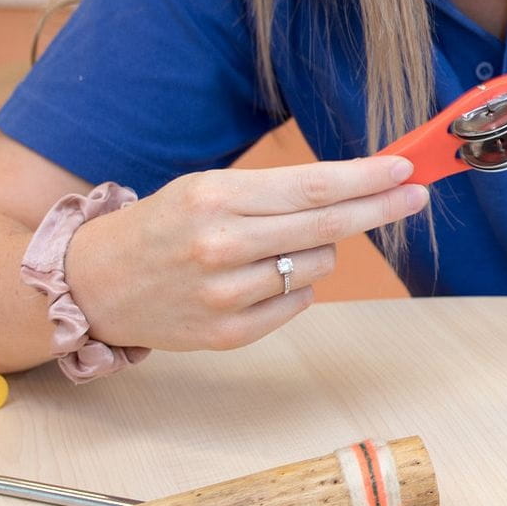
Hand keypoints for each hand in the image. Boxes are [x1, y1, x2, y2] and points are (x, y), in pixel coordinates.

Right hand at [64, 156, 427, 352]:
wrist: (91, 285)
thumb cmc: (162, 226)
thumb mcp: (207, 189)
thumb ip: (275, 192)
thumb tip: (354, 187)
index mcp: (215, 198)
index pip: (312, 187)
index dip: (366, 179)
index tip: (404, 171)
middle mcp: (221, 245)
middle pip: (327, 225)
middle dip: (379, 208)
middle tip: (415, 196)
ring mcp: (224, 294)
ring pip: (318, 265)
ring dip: (318, 251)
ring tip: (274, 245)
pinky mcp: (227, 334)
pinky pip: (297, 302)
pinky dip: (294, 286)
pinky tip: (260, 278)